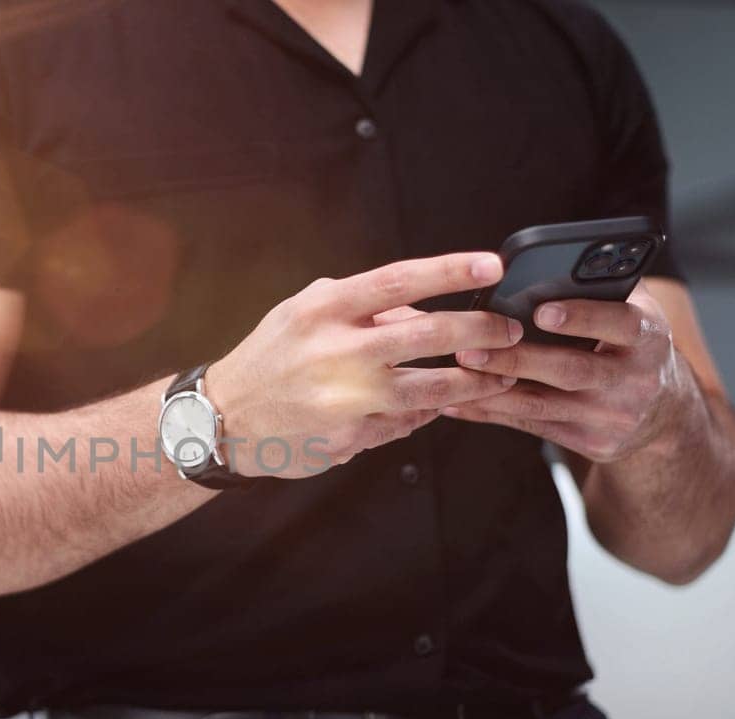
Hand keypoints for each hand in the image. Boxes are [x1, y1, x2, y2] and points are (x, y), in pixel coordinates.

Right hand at [211, 252, 520, 476]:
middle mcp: (335, 351)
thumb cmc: (272, 356)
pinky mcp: (350, 436)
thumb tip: (422, 307)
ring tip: (500, 375)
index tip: (491, 266)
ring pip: (429, 388)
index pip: (399, 280)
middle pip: (427, 335)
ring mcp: (345, 399)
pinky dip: (428, 411)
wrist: (225, 418)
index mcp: (324, 310)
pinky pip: (406, 421)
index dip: (450, 272)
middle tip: (509, 330)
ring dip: (473, 382)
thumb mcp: (305, 311)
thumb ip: (362, 306)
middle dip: (479, 332)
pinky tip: (441, 405)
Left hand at [444, 285, 700, 461]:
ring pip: (544, 405)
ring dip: (495, 389)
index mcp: (650, 338)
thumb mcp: (636, 313)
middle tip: (470, 347)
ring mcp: (612, 418)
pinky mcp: (592, 443)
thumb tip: (551, 263)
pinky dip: (492, 413)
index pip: (620, 324)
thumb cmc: (634, 346)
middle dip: (518, 359)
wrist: (665, 413)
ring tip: (458, 370)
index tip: (542, 311)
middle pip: (570, 370)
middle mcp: (636, 381)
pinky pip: (532, 426)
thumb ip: (602, 289)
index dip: (582, 318)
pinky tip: (458, 401)